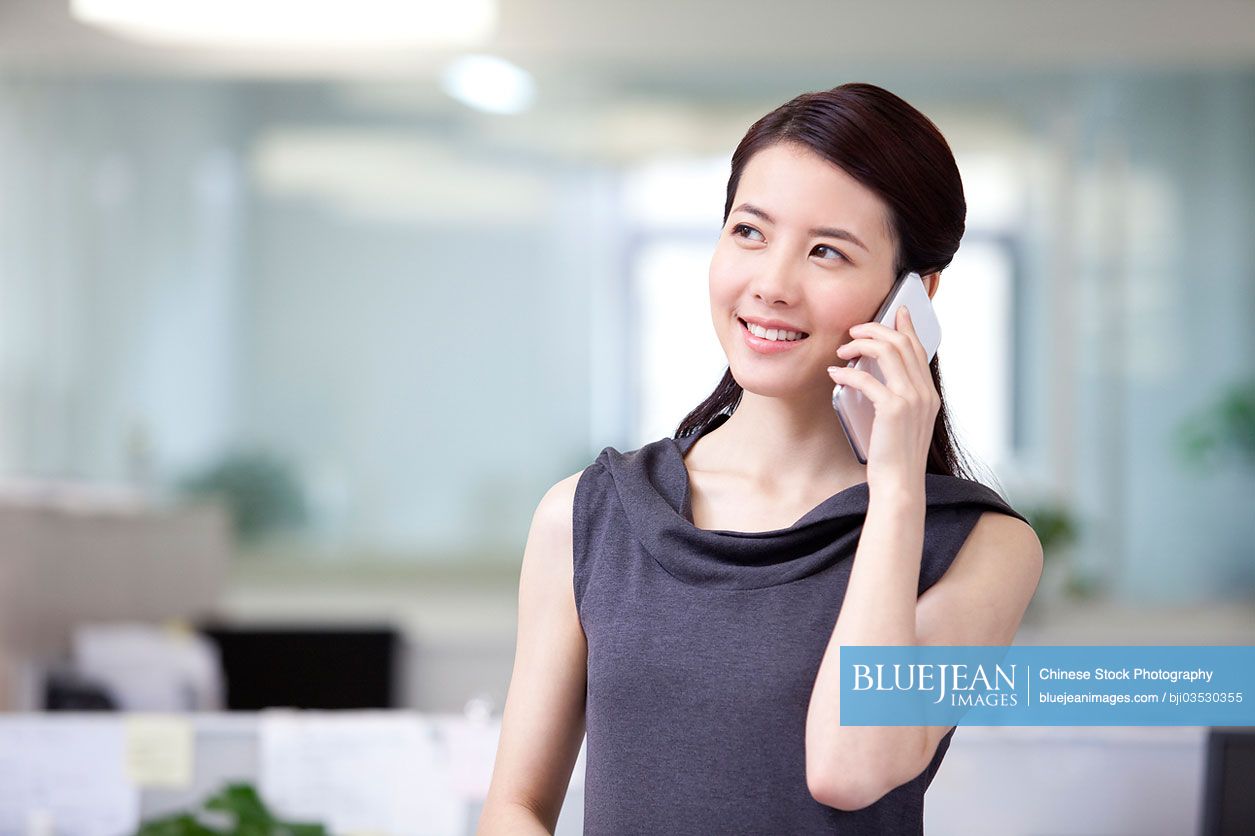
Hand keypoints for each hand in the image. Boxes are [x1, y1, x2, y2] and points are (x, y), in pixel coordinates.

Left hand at [826, 306, 938, 492]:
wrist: (899, 485)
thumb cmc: (895, 457)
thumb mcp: (902, 422)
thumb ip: (897, 397)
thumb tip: (873, 374)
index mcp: (929, 395)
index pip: (919, 349)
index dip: (907, 326)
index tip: (897, 311)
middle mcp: (925, 393)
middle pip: (903, 343)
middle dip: (876, 329)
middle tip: (854, 330)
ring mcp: (912, 400)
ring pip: (888, 352)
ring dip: (861, 344)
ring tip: (843, 349)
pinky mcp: (893, 409)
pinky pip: (867, 378)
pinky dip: (848, 372)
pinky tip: (836, 374)